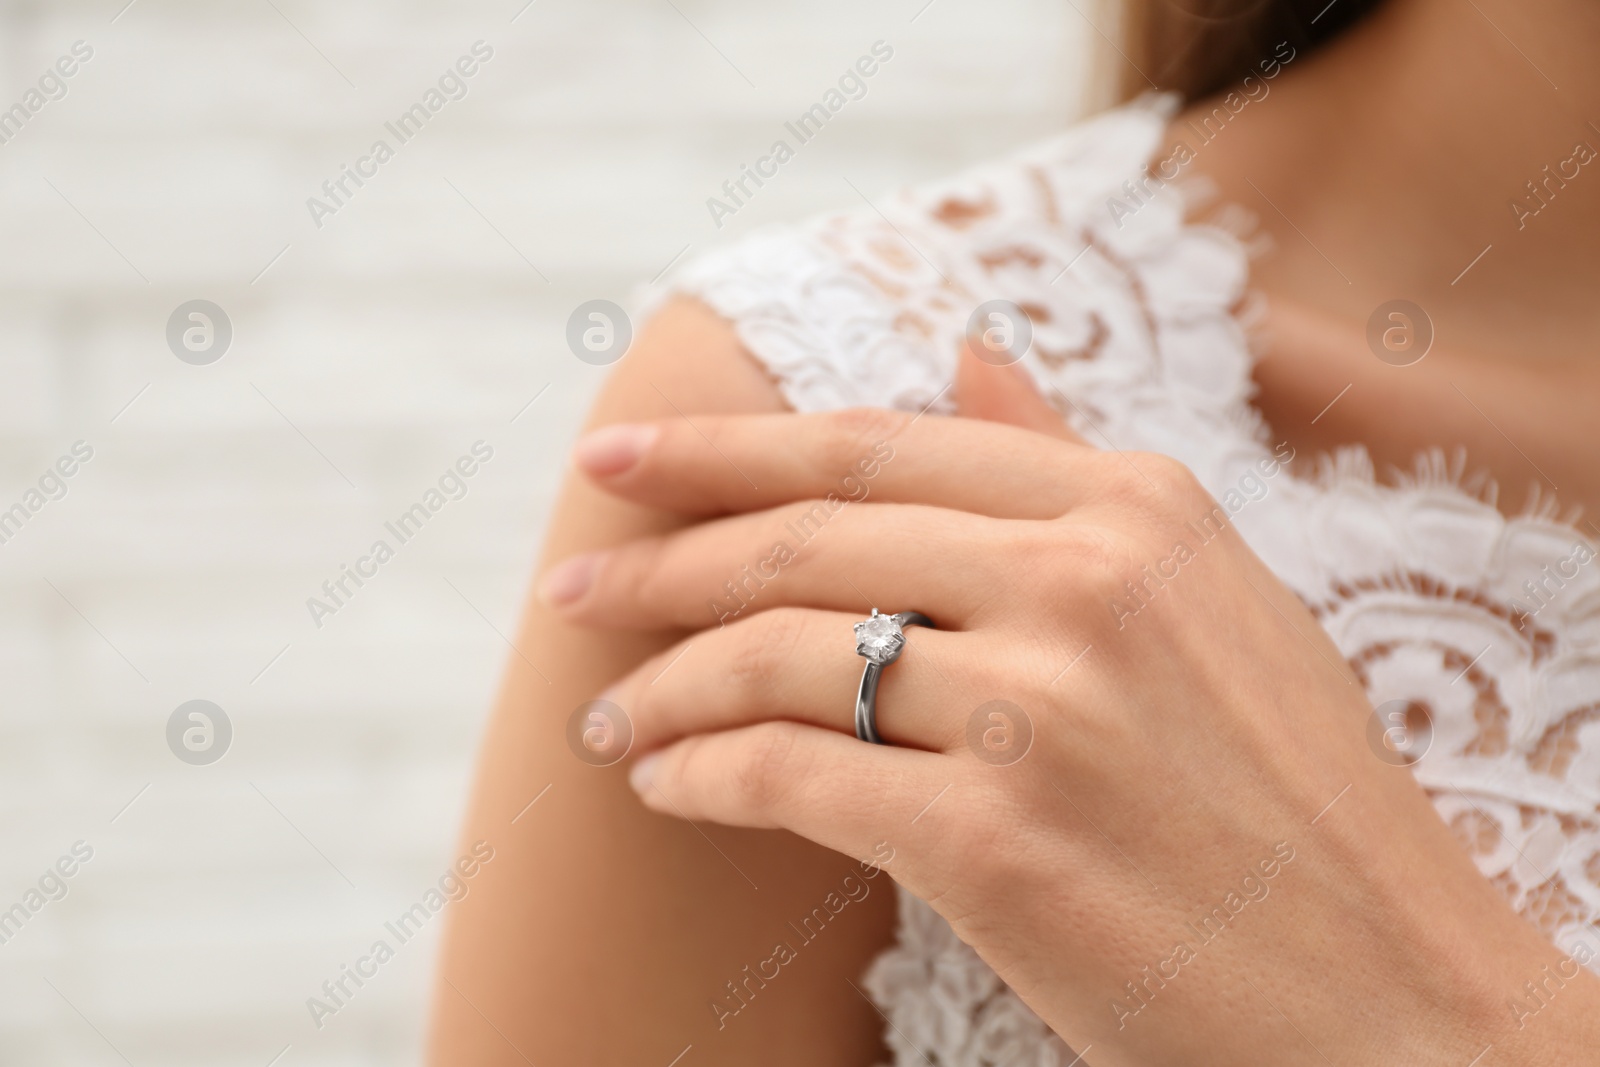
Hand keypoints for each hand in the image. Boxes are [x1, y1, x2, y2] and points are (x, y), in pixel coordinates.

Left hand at [540, 385, 1599, 1064]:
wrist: (1395, 992)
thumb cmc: (1293, 797)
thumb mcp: (1212, 593)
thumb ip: (1071, 468)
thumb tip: (957, 354)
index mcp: (1134, 506)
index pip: (875, 448)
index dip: (725, 446)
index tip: (622, 456)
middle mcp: (1087, 582)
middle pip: (808, 540)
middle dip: (663, 557)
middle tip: (571, 582)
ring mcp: (1044, 710)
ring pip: (783, 656)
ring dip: (668, 683)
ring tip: (611, 715)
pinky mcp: (1003, 843)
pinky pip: (792, 777)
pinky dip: (705, 775)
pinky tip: (668, 784)